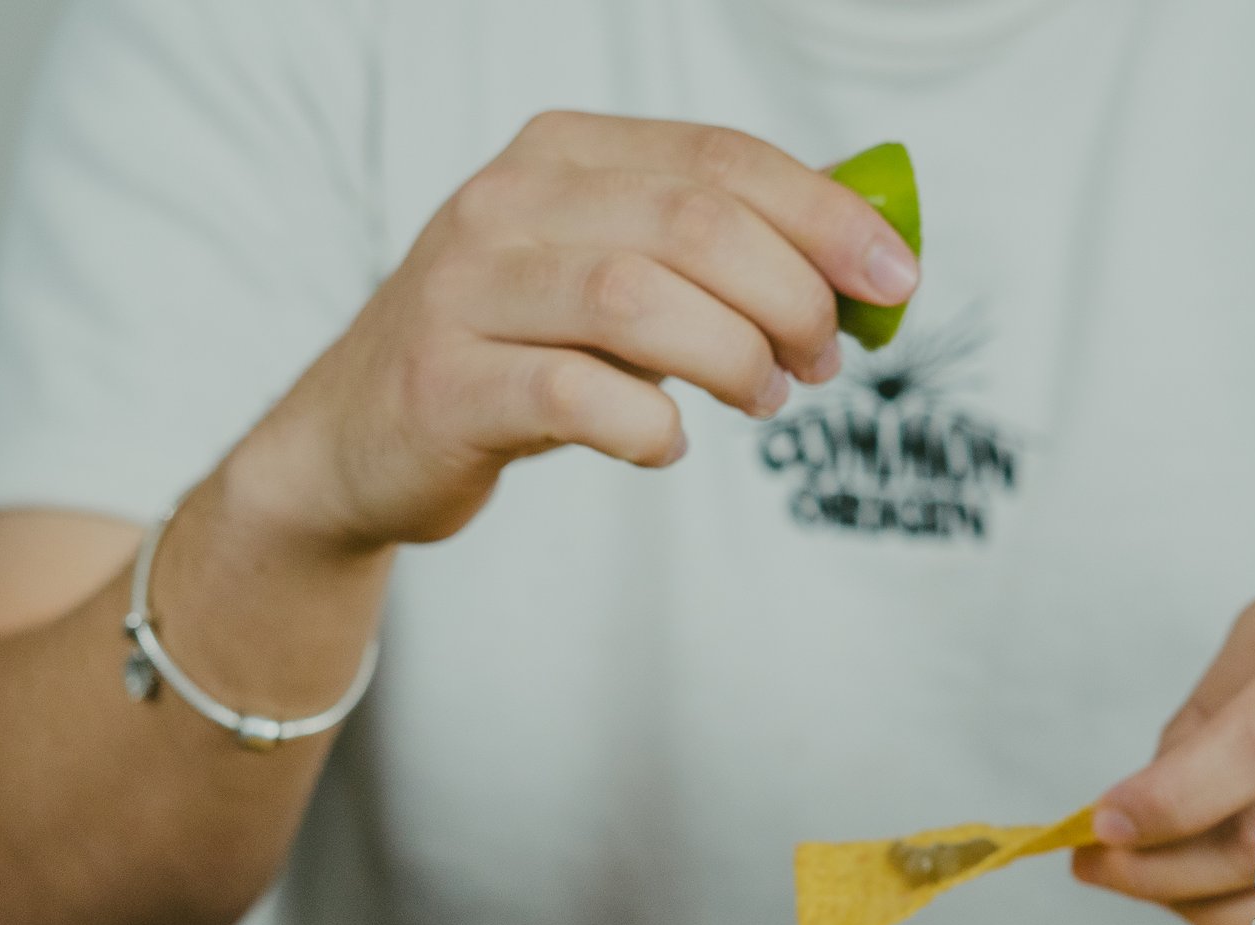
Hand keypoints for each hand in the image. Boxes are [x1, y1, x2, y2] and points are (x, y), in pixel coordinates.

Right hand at [225, 111, 919, 552]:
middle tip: (820, 361)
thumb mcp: (608, 280)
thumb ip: (712, 259)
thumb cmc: (515, 356)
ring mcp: (465, 289)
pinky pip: (575, 396)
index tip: (895, 279)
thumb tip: (862, 263)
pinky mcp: (444, 383)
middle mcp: (506, 201)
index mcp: (561, 154)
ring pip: (638, 297)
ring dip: (732, 358)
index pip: (720, 157)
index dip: (825, 217)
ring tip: (762, 398)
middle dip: (791, 296)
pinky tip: (664, 441)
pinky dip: (648, 426)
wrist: (359, 440)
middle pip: (694, 222)